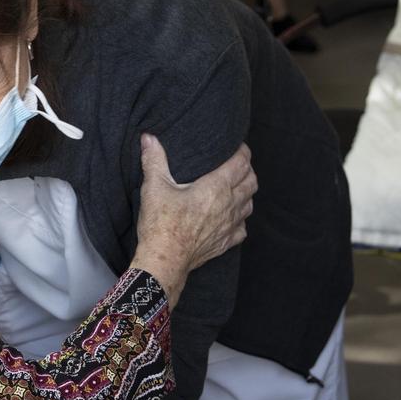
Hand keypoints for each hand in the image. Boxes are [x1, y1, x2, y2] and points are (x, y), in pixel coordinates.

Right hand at [132, 135, 257, 305]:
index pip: (241, 163)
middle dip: (247, 170)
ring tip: (236, 188)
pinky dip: (241, 220)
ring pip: (250, 205)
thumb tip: (148, 138)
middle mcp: (228, 205)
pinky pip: (242, 229)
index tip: (237, 146)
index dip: (242, 151)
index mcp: (215, 188)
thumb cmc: (161, 224)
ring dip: (246, 193)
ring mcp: (229, 226)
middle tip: (237, 164)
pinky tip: (230, 218)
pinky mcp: (225, 243)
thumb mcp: (154, 187)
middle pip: (251, 182)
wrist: (164, 260)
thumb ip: (154, 160)